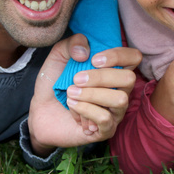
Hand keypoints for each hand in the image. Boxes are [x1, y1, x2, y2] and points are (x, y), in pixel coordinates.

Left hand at [29, 35, 139, 150]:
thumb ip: (72, 43)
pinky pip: (105, 118)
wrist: (39, 112)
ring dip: (91, 95)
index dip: (118, 55)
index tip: (94, 59)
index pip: (134, 57)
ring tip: (70, 93)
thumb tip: (85, 51)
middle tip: (76, 79)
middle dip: (101, 77)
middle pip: (129, 78)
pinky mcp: (106, 129)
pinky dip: (86, 110)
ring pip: (120, 99)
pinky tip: (72, 107)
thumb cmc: (54, 83)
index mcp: (113, 70)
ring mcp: (115, 111)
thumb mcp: (58, 57)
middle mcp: (120, 90)